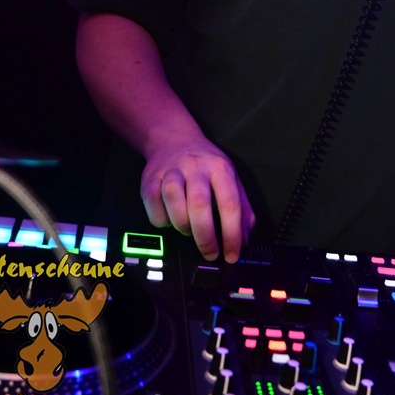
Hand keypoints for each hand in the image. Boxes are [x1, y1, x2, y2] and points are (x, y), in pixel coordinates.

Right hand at [141, 136, 254, 263]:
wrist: (174, 139)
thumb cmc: (206, 165)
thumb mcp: (231, 179)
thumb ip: (242, 210)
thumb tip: (244, 242)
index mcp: (220, 168)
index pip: (230, 203)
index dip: (232, 234)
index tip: (232, 255)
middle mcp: (196, 167)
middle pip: (200, 204)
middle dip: (205, 237)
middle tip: (210, 253)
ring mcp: (171, 171)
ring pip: (174, 200)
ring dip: (182, 224)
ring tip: (188, 230)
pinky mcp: (150, 178)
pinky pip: (153, 204)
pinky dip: (161, 220)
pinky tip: (169, 219)